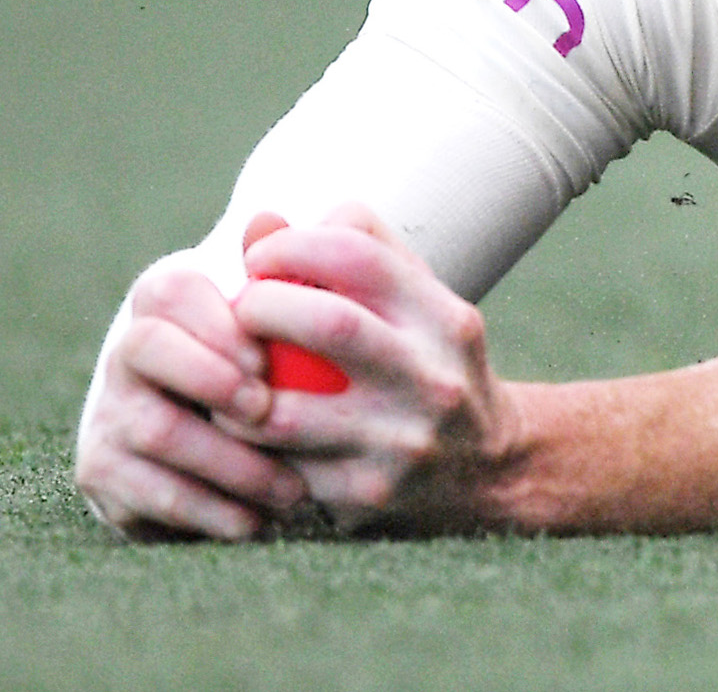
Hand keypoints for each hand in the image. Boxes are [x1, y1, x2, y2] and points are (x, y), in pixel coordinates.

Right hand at [73, 244, 309, 541]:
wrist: (223, 434)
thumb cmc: (273, 361)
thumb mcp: (285, 317)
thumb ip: (285, 268)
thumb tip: (268, 218)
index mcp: (163, 299)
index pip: (170, 291)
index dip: (217, 324)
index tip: (268, 359)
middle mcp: (124, 351)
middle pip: (146, 348)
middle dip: (212, 382)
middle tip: (270, 413)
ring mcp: (107, 412)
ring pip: (157, 430)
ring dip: (230, 461)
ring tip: (291, 487)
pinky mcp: (101, 472)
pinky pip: (150, 493)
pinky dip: (210, 509)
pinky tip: (257, 521)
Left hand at [233, 203, 528, 532]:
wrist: (490, 468)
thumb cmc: (427, 363)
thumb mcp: (415, 303)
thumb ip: (349, 251)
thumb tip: (260, 222)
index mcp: (445, 320)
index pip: (359, 254)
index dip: (293, 246)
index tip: (259, 257)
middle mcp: (432, 378)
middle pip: (328, 324)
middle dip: (261, 308)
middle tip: (236, 311)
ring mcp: (401, 443)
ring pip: (284, 413)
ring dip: (235, 392)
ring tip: (227, 379)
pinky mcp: (367, 495)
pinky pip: (280, 468)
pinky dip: (248, 447)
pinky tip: (242, 431)